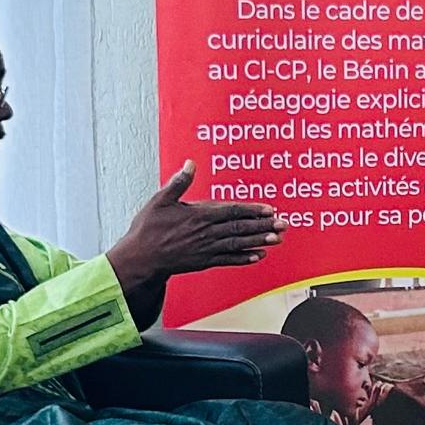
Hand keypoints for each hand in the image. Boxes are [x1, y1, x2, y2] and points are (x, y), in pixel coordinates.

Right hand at [106, 161, 282, 285]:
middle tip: (283, 225)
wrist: (141, 259)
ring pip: (238, 243)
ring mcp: (206, 249)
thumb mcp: (160, 200)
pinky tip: (259, 256)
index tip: (269, 210)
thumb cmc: (148, 228)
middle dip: (263, 226)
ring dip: (259, 241)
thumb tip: (190, 163)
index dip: (252, 210)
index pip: (231, 211)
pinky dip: (244, 258)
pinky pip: (228, 259)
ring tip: (277, 239)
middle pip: (240, 228)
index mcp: (198, 215)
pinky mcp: (203, 262)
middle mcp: (206, 233)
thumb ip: (179, 182)